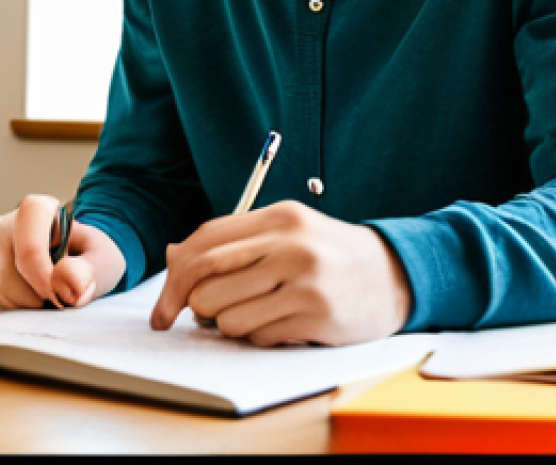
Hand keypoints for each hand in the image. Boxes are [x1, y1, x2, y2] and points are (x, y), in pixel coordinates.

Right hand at [0, 193, 125, 309]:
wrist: (78, 259)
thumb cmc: (89, 254)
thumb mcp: (103, 258)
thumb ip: (91, 269)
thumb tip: (68, 278)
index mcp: (37, 210)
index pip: (29, 247)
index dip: (43, 277)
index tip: (59, 295)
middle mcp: (7, 224)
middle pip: (11, 270)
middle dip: (37, 293)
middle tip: (61, 297)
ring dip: (27, 301)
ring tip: (51, 292)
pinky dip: (16, 305)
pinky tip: (34, 295)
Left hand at [149, 201, 411, 346]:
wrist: (391, 275)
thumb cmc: (326, 254)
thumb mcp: (284, 233)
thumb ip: (233, 242)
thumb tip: (173, 256)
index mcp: (277, 217)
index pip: (205, 242)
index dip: (175, 276)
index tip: (164, 306)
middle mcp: (289, 243)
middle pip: (207, 278)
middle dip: (190, 304)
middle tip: (195, 316)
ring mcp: (304, 279)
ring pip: (226, 315)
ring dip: (228, 324)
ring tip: (253, 314)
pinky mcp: (316, 314)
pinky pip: (258, 336)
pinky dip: (258, 337)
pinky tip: (281, 323)